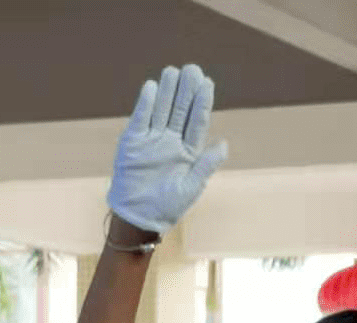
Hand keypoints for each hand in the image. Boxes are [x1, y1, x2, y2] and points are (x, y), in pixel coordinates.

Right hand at [107, 64, 226, 234]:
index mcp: (187, 152)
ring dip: (167, 91)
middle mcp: (170, 142)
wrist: (138, 218)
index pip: (197, 122)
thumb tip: (224, 143)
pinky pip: (140, 119)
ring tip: (173, 72)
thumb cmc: (167, 207)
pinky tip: (152, 87)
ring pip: (160, 109)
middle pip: (179, 110)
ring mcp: (151, 140)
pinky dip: (145, 104)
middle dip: (186, 90)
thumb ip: (207, 164)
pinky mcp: (133, 142)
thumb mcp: (192, 187)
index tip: (207, 83)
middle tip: (192, 69)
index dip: (202, 103)